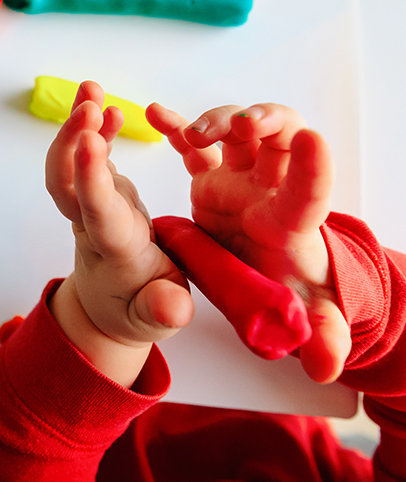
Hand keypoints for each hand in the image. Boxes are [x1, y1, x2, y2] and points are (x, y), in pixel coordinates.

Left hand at [46, 81, 191, 387]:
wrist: (111, 310)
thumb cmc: (140, 312)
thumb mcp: (161, 318)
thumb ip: (164, 310)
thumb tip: (173, 309)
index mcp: (115, 250)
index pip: (96, 210)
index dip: (89, 175)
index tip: (87, 139)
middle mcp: (95, 223)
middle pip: (66, 182)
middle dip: (70, 141)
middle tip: (86, 105)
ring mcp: (93, 205)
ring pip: (72, 164)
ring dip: (78, 126)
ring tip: (89, 87)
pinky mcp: (99, 194)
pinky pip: (89, 159)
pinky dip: (95, 130)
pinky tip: (104, 106)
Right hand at [146, 101, 349, 382]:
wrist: (266, 268)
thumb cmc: (287, 285)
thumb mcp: (305, 317)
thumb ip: (320, 338)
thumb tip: (327, 367)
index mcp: (290, 223)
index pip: (309, 194)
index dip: (314, 168)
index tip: (314, 141)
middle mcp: (268, 190)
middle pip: (280, 138)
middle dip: (265, 121)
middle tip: (244, 125)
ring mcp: (238, 178)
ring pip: (236, 130)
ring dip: (219, 120)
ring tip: (193, 134)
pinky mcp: (209, 177)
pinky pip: (192, 144)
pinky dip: (176, 125)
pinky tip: (155, 114)